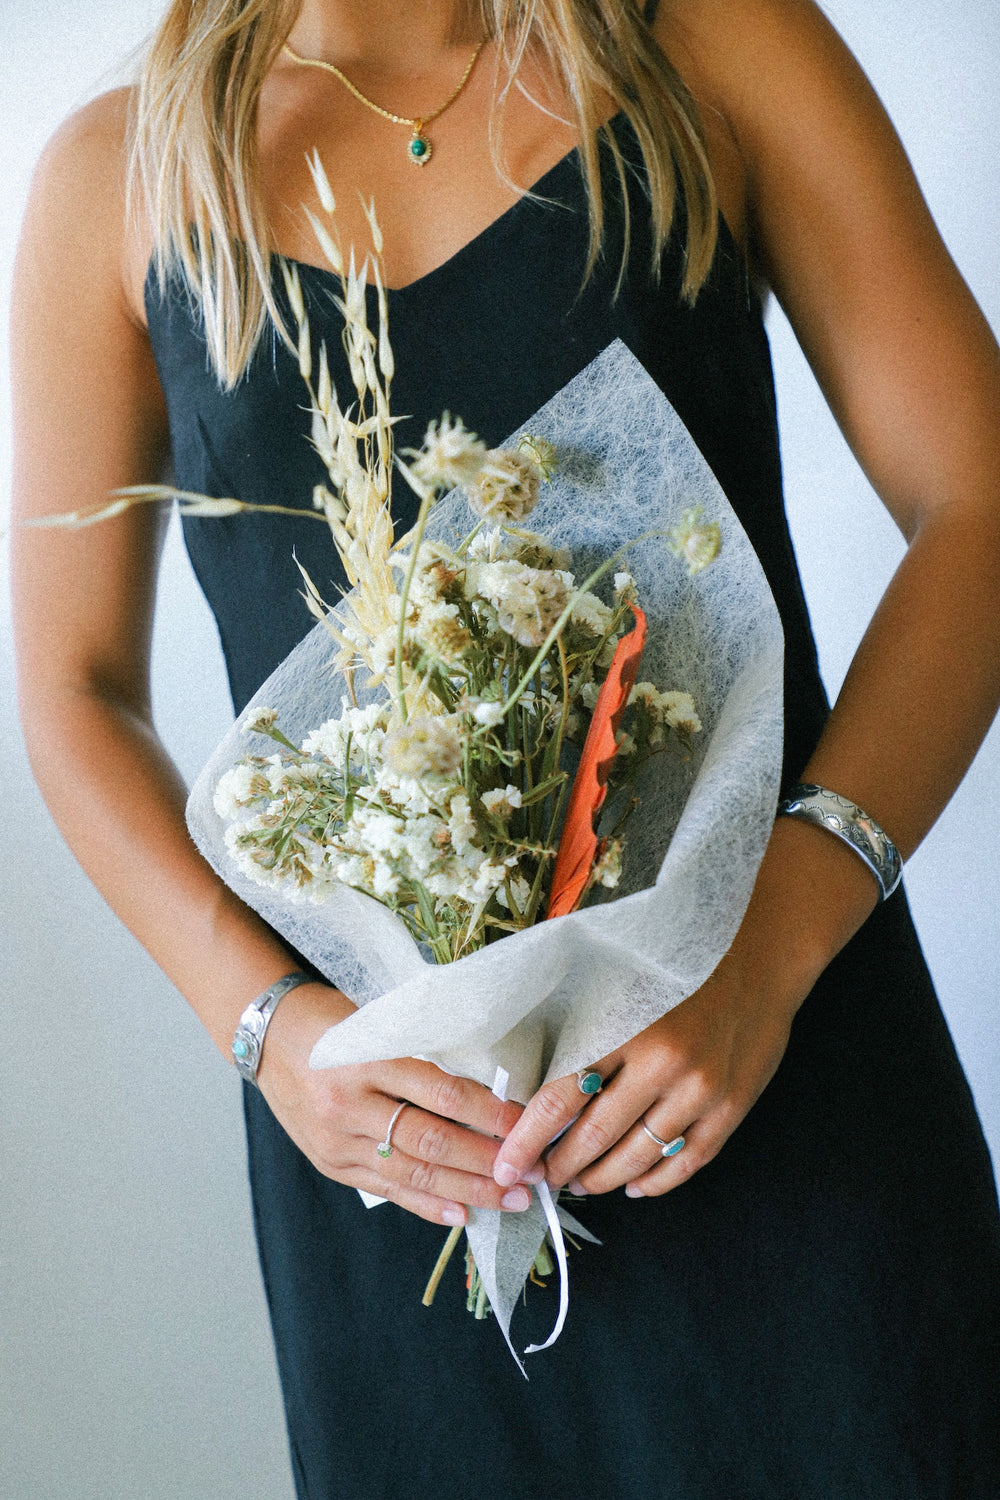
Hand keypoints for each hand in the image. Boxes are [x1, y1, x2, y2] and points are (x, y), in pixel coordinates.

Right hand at [256, 981, 536, 1225]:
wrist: (266, 1036)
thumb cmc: (331, 1021)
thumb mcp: (378, 1024)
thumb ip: (422, 1056)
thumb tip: (488, 1089)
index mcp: (367, 1059)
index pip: (441, 1094)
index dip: (489, 1114)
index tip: (527, 1126)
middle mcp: (349, 1104)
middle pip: (431, 1142)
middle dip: (487, 1163)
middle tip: (531, 1176)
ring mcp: (337, 1140)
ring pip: (412, 1174)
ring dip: (466, 1191)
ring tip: (508, 1201)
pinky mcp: (331, 1163)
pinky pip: (385, 1190)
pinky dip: (425, 1204)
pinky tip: (460, 1214)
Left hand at [492, 963, 799, 1198]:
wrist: (759, 950)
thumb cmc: (677, 960)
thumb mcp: (620, 976)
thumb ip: (580, 1024)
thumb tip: (528, 1078)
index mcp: (624, 1025)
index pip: (560, 1098)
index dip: (528, 1140)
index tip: (507, 1166)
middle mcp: (664, 1062)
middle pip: (596, 1136)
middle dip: (561, 1166)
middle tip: (540, 1178)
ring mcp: (702, 1089)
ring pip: (639, 1157)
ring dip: (602, 1178)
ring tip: (580, 1183)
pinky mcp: (732, 1106)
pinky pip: (687, 1161)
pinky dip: (656, 1181)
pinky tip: (634, 1186)